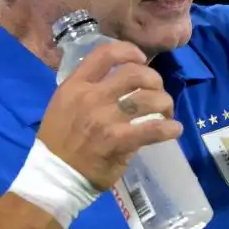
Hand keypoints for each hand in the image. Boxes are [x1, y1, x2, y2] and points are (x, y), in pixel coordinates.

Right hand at [37, 41, 181, 190]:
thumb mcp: (63, 105)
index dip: (129, 51)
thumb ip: (87, 90)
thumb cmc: (59, 142)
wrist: (54, 177)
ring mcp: (105, 119)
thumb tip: (120, 85)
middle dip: (154, 80)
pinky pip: (153, 128)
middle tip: (157, 92)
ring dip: (165, 103)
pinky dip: (170, 128)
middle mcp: (91, 97)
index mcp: (75, 85)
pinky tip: (174, 130)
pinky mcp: (119, 141)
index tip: (141, 60)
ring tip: (166, 112)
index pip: (105, 53)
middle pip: (134, 73)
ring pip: (148, 98)